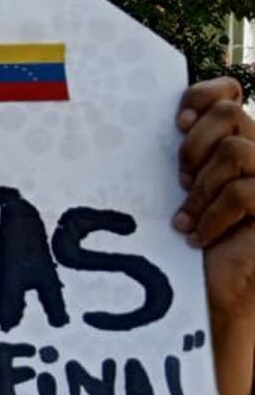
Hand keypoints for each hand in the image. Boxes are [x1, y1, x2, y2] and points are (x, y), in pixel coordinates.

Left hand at [173, 77, 254, 394]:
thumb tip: (149, 127)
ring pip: (238, 151)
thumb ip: (171, 163)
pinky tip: (197, 236)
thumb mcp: (170, 198)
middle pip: (233, 113)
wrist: (209, 303)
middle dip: (195, 143)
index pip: (229, 92)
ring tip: (186, 214)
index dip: (206, 92)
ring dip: (202, 184)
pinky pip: (247, 193)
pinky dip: (215, 214)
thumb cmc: (182, 250)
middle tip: (178, 179)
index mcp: (230, 147)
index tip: (175, 118)